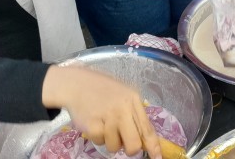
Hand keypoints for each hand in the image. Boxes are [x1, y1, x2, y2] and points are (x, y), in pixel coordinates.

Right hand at [42, 66, 161, 158]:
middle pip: (134, 143)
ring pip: (115, 146)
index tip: (157, 157)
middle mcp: (123, 108)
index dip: (153, 145)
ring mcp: (107, 116)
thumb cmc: (103, 90)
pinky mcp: (92, 125)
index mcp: (133, 100)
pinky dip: (97, 137)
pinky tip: (95, 123)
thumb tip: (145, 139)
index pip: (147, 127)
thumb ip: (135, 114)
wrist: (77, 84)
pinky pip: (99, 142)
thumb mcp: (124, 95)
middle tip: (123, 141)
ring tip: (105, 125)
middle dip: (130, 149)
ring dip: (110, 141)